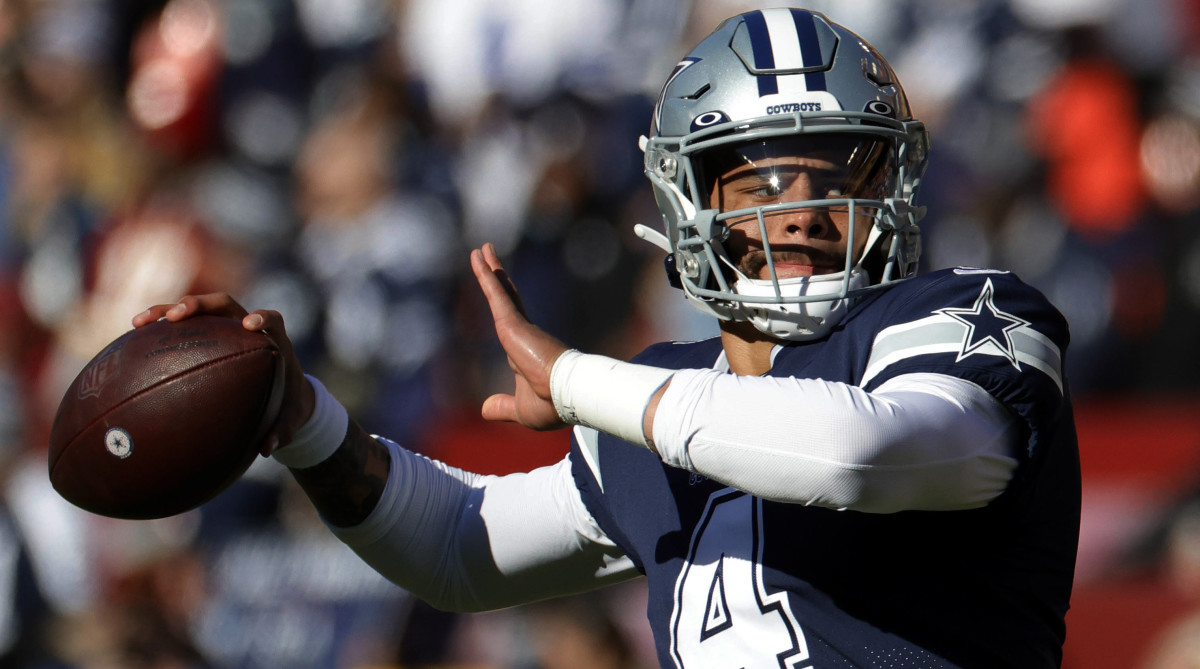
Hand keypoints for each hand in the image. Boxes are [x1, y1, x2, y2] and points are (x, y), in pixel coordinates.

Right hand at [133, 293, 314, 455]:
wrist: (283, 394)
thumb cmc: (287, 404)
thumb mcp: (289, 420)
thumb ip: (281, 431)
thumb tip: (267, 448)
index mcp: (273, 340)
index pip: (271, 319)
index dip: (262, 317)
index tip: (249, 324)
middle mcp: (246, 326)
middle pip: (223, 304)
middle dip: (199, 304)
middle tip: (176, 316)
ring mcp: (224, 328)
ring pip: (196, 310)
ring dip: (167, 310)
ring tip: (139, 322)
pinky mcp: (206, 335)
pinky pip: (181, 327)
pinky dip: (159, 329)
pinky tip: (133, 339)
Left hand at [470, 243, 568, 430]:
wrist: (566, 396)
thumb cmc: (551, 405)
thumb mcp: (520, 409)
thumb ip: (502, 406)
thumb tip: (484, 409)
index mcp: (525, 352)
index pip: (512, 320)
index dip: (505, 302)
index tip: (499, 288)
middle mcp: (523, 334)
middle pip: (507, 298)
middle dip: (498, 277)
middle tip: (489, 257)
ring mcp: (519, 327)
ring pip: (501, 291)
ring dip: (490, 268)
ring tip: (482, 249)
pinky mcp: (513, 324)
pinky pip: (496, 294)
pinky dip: (486, 275)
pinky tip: (479, 258)